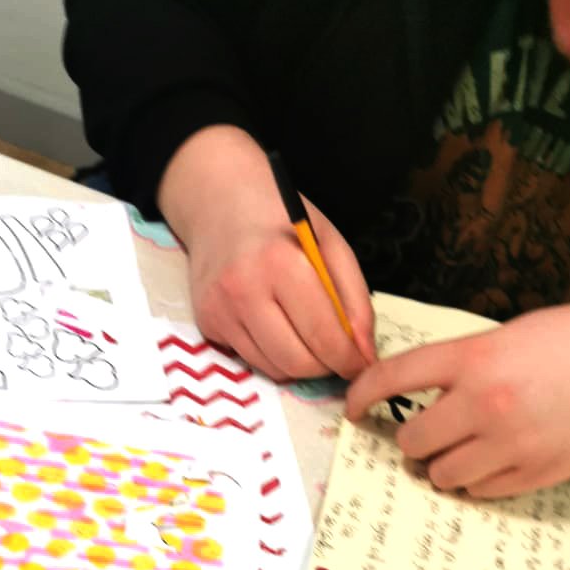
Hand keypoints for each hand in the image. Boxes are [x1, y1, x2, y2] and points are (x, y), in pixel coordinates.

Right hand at [158, 126, 375, 379]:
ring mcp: (220, 310)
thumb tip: (364, 351)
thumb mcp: (330, 244)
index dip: (348, 359)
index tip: (360, 364)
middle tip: (337, 357)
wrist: (219, 201)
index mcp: (281, 264)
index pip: (322, 334)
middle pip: (296, 361)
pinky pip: (250, 359)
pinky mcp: (206, 323)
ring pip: (272, 368)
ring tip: (308, 340)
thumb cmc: (281, 220)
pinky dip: (272, 355)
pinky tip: (277, 327)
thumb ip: (354, 298)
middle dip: (325, 367)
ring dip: (298, 364)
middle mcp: (244, 291)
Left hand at [345, 296, 569, 496]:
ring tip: (458, 450)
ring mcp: (509, 444)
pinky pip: (479, 491)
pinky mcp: (535, 475)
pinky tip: (489, 463)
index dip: (362, 395)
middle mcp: (484, 403)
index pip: (393, 378)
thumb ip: (464, 363)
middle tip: (424, 432)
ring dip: (440, 465)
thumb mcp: (511, 334)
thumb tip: (422, 394)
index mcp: (475, 356)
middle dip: (411, 438)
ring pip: (441, 474)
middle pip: (412, 440)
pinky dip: (474, 481)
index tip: (353, 408)